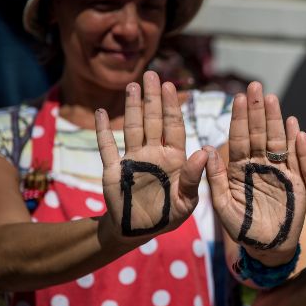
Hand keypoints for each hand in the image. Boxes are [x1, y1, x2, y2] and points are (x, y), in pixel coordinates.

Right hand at [96, 71, 208, 242]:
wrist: (140, 231)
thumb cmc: (168, 216)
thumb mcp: (186, 201)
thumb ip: (193, 177)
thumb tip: (205, 150)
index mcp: (173, 158)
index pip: (173, 126)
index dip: (171, 106)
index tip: (170, 85)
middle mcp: (153, 153)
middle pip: (153, 120)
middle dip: (152, 98)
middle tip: (151, 74)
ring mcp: (133, 159)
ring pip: (132, 127)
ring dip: (131, 107)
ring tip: (132, 86)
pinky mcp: (114, 169)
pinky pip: (107, 147)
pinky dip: (102, 130)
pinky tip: (100, 112)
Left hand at [205, 82, 305, 261]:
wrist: (266, 248)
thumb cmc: (241, 229)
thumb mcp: (222, 206)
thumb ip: (214, 179)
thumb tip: (205, 149)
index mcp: (238, 168)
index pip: (238, 138)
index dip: (239, 118)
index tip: (238, 97)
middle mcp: (258, 164)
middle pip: (258, 132)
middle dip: (256, 109)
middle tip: (255, 85)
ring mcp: (277, 170)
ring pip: (276, 140)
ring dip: (274, 119)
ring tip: (272, 98)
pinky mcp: (295, 180)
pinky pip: (295, 158)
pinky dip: (295, 142)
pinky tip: (294, 124)